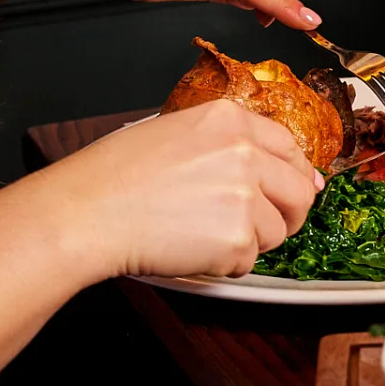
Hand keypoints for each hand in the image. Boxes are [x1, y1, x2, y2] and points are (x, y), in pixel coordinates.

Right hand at [35, 100, 321, 280]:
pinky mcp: (238, 237)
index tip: (298, 188)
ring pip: (276, 231)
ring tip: (202, 235)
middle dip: (286, 214)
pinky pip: (250, 261)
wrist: (85, 213)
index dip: (296, 172)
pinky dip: (225, 265)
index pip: (289, 145)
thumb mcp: (174, 133)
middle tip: (259, 227)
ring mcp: (245, 194)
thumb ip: (226, 144)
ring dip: (248, 241)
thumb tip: (273, 167)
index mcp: (229, 120)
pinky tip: (190, 249)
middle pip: (299, 191)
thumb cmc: (113, 177)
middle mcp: (244, 152)